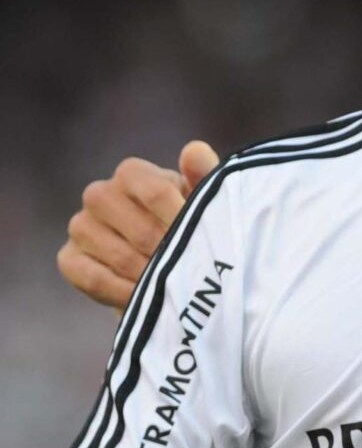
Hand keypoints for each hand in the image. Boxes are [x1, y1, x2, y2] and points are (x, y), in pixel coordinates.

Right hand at [56, 141, 220, 310]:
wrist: (169, 262)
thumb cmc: (191, 221)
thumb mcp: (206, 199)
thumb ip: (204, 174)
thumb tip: (193, 150)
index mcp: (132, 173)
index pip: (153, 190)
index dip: (179, 216)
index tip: (204, 238)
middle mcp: (99, 195)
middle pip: (136, 226)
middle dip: (166, 250)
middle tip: (190, 267)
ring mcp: (81, 226)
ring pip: (115, 253)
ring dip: (148, 274)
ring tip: (173, 284)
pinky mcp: (69, 258)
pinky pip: (91, 277)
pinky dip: (121, 291)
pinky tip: (144, 297)